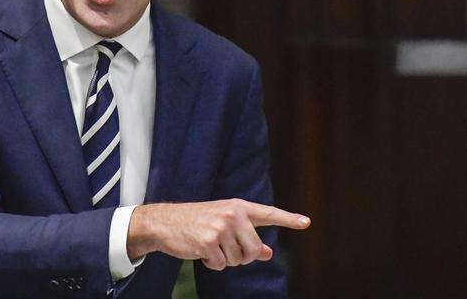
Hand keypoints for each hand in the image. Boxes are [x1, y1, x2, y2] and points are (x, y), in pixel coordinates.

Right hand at [127, 199, 309, 269]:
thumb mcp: (224, 224)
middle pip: (254, 250)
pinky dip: (211, 263)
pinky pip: (220, 264)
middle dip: (242, 256)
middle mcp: (232, 214)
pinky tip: (201, 250)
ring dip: (223, 259)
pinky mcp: (208, 241)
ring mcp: (220, 227)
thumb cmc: (197, 222)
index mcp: (238, 207)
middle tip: (225, 248)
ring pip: (238, 260)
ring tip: (209, 244)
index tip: (306, 222)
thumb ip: (247, 236)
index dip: (288, 219)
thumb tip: (268, 253)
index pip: (268, 214)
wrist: (166, 222)